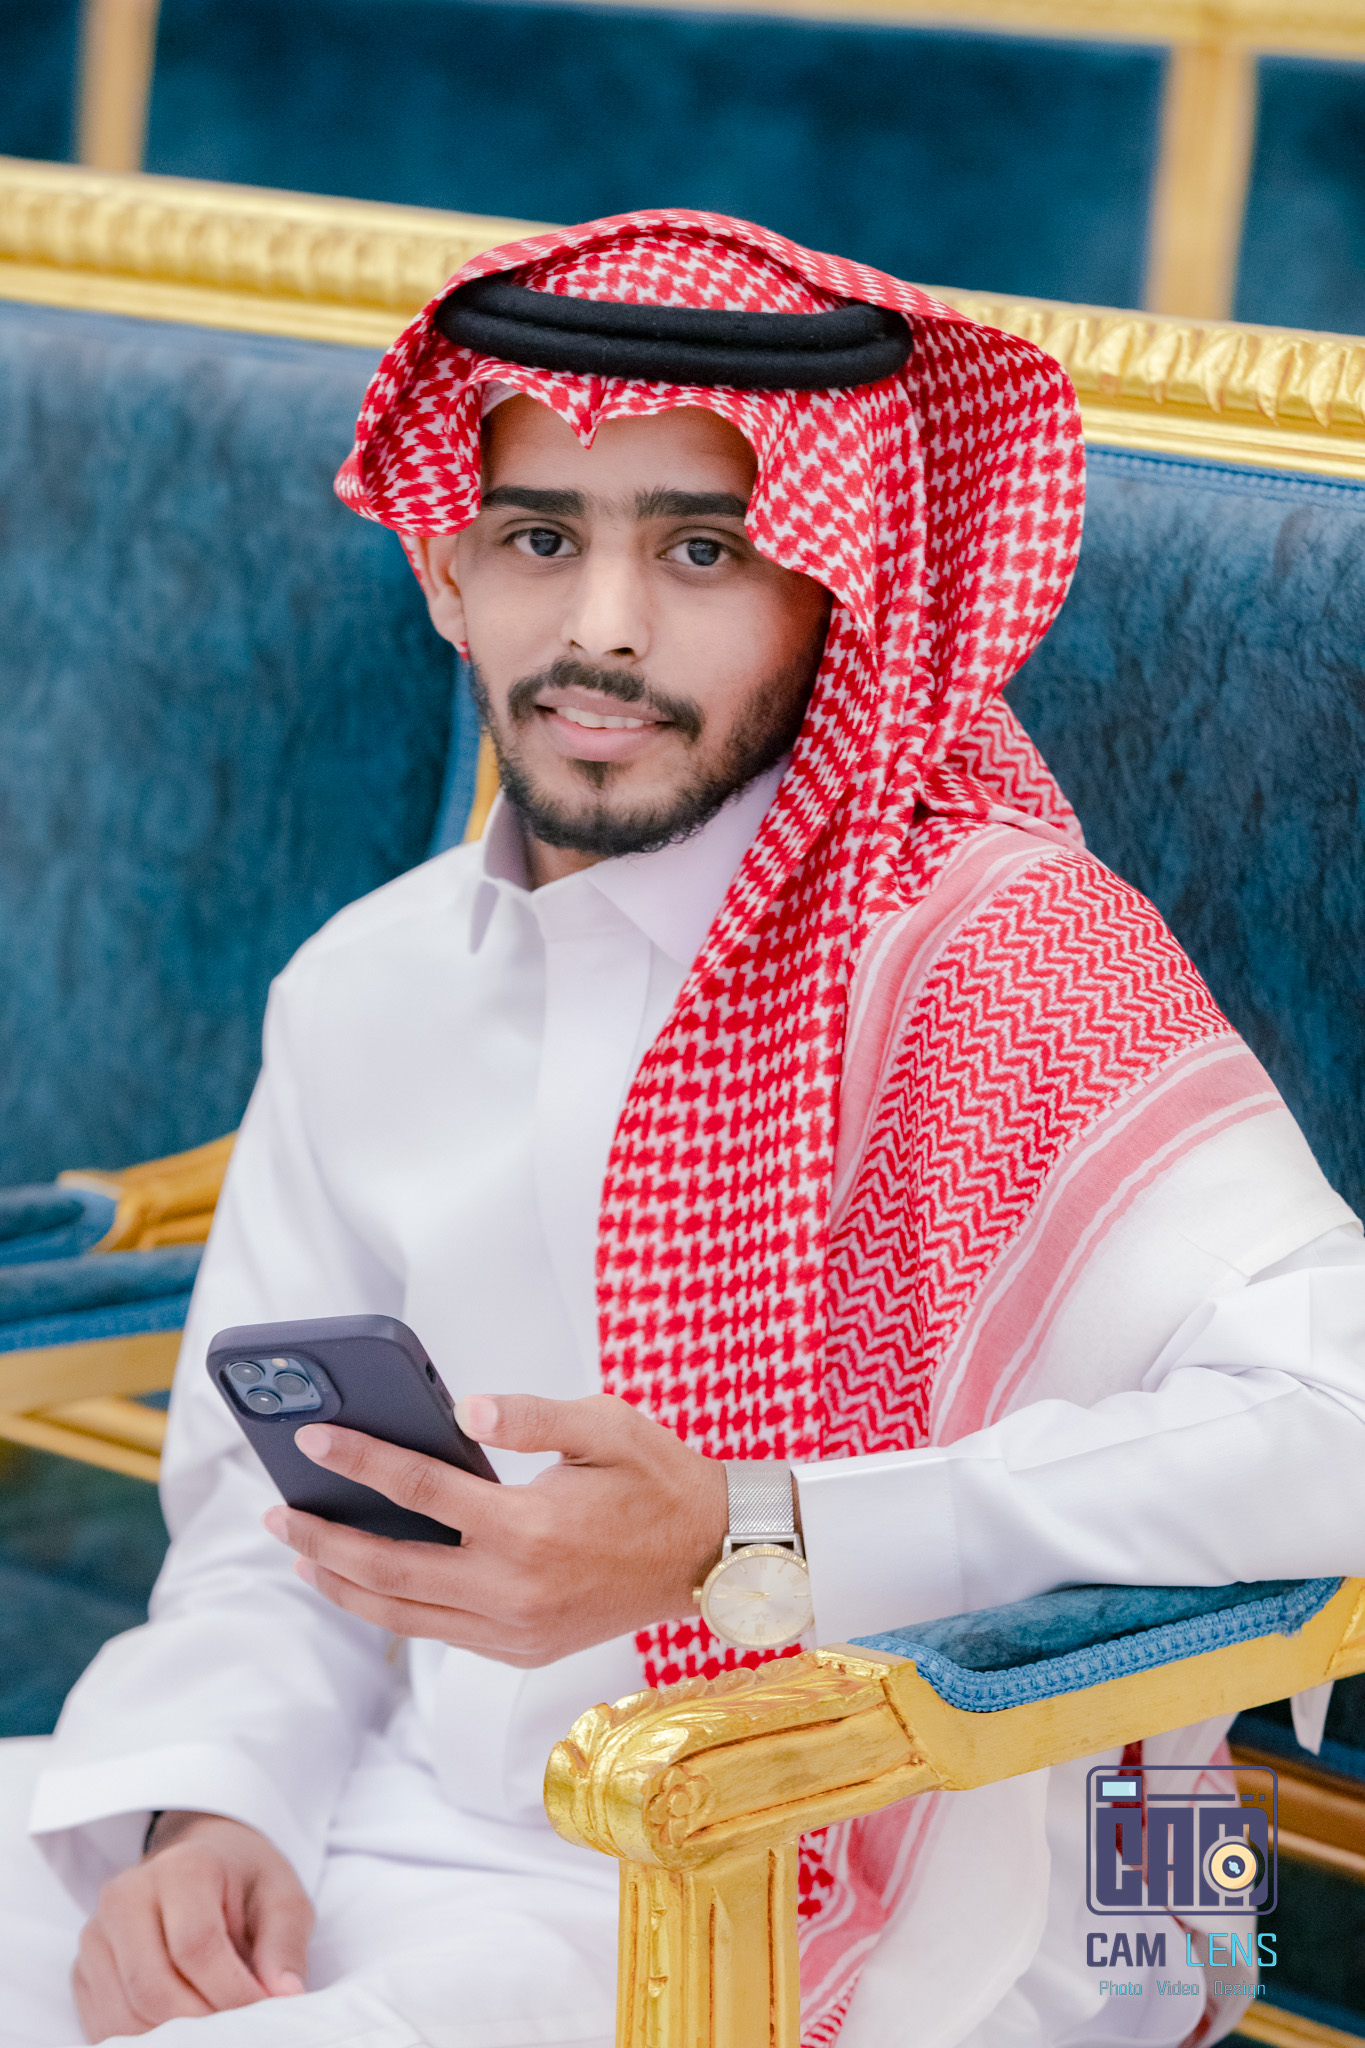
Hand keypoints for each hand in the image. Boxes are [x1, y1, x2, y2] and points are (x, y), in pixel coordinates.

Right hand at [73, 1812, 311, 2039]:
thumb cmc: (245, 1883)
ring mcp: (96, 1934)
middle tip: (238, 2034)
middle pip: (152, 1986)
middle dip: (200, 2024)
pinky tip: (181, 2036)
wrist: (201, 1864)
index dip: (231, 1993)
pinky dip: (144, 2042)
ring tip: (215, 2035)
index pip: (196, 1946)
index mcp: (181, 1868)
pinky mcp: (83, 1970)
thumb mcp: (282, 1897)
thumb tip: (285, 1996)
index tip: (264, 2012)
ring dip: (172, 2039)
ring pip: (123, 2014)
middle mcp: (126, 1896)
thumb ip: (284, 1944)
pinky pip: (105, 2025)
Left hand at [263, 1392, 728, 1665]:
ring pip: (402, 1616)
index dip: (358, 1462)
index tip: (311, 1441)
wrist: (709, 1556)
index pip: (418, 1491)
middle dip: (322, 1540)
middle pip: (388, 1568)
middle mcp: (513, 1590)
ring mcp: (515, 1630)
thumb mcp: (604, 1424)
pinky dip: (392, 1609)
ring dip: (344, 1585)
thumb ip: (529, 1415)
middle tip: (276, 1515)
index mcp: (529, 1529)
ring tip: (302, 1555)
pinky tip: (368, 1582)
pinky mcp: (520, 1650)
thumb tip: (462, 1409)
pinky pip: (438, 1633)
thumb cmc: (656, 1477)